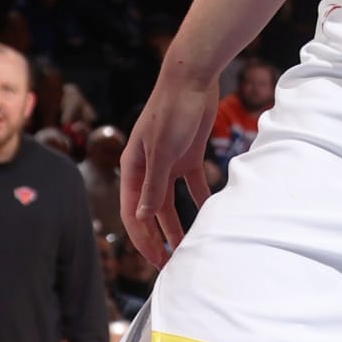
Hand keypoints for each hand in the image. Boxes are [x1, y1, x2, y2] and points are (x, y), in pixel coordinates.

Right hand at [120, 64, 216, 262]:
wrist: (192, 79)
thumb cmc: (171, 111)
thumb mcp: (161, 152)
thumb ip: (152, 186)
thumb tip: (141, 217)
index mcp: (133, 167)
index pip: (132, 212)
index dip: (141, 238)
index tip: (154, 261)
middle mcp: (148, 168)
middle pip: (150, 211)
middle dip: (158, 237)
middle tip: (169, 263)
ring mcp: (168, 162)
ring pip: (170, 202)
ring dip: (177, 224)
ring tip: (187, 247)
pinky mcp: (189, 155)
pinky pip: (193, 185)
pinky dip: (200, 200)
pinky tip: (209, 215)